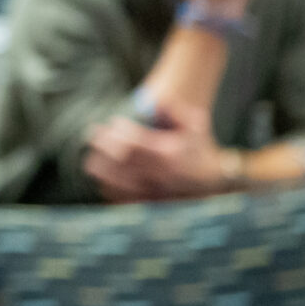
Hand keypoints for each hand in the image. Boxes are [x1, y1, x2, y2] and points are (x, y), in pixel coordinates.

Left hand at [83, 117, 228, 201]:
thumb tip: (155, 101)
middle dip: (103, 144)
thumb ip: (175, 111)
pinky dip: (104, 181)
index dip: (119, 130)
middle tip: (94, 133)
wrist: (210, 183)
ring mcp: (150, 193)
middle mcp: (158, 177)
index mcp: (168, 156)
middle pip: (120, 160)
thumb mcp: (194, 127)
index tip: (114, 122)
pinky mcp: (143, 204)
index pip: (134, 142)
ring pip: (113, 179)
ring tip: (94, 151)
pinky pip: (116, 195)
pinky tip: (101, 169)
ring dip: (99, 162)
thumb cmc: (198, 150)